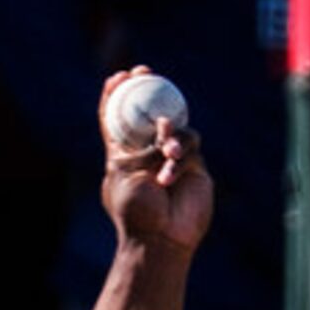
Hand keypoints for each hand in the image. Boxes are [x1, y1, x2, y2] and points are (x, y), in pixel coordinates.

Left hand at [99, 68, 213, 255]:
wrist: (161, 238)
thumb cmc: (135, 211)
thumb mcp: (123, 174)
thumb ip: (134, 146)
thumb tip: (155, 122)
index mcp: (122, 154)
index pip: (117, 118)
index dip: (116, 95)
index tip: (117, 77)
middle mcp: (146, 152)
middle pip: (148, 111)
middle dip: (147, 88)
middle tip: (144, 71)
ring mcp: (170, 156)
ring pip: (173, 125)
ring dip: (168, 136)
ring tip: (167, 154)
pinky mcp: (193, 164)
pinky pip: (190, 143)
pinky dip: (180, 154)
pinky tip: (171, 175)